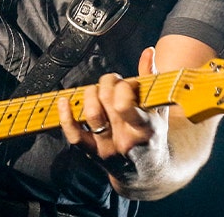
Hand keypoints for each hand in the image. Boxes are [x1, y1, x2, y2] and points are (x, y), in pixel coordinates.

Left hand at [56, 47, 167, 182]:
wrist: (147, 172)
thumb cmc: (153, 134)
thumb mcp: (159, 109)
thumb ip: (152, 79)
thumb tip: (148, 52)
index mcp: (146, 129)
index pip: (126, 106)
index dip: (124, 88)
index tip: (129, 84)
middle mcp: (126, 140)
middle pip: (107, 102)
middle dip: (108, 84)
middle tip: (112, 83)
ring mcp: (107, 148)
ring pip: (91, 114)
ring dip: (90, 93)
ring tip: (96, 90)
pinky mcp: (92, 153)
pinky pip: (73, 134)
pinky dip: (65, 116)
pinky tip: (64, 101)